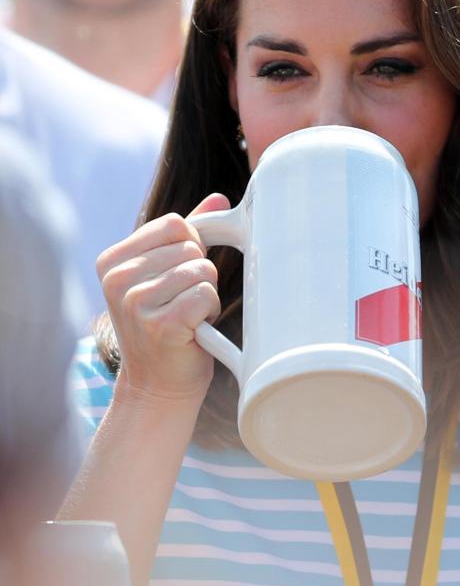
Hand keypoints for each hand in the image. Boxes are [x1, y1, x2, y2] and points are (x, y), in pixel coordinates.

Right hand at [97, 193, 229, 406]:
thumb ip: (188, 235)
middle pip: (192, 246)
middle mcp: (117, 278)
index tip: (179, 278)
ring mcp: (135, 301)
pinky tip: (192, 330)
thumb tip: (219, 199)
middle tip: (183, 304)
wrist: (157, 386)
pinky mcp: (160, 323)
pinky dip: (208, 312)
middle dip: (200, 275)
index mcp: (113, 260)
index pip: (176, 224)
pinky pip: (206, 295)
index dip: (192, 249)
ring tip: (187, 317)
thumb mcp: (167, 275)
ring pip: (202, 270)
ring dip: (206, 295)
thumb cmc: (166, 327)